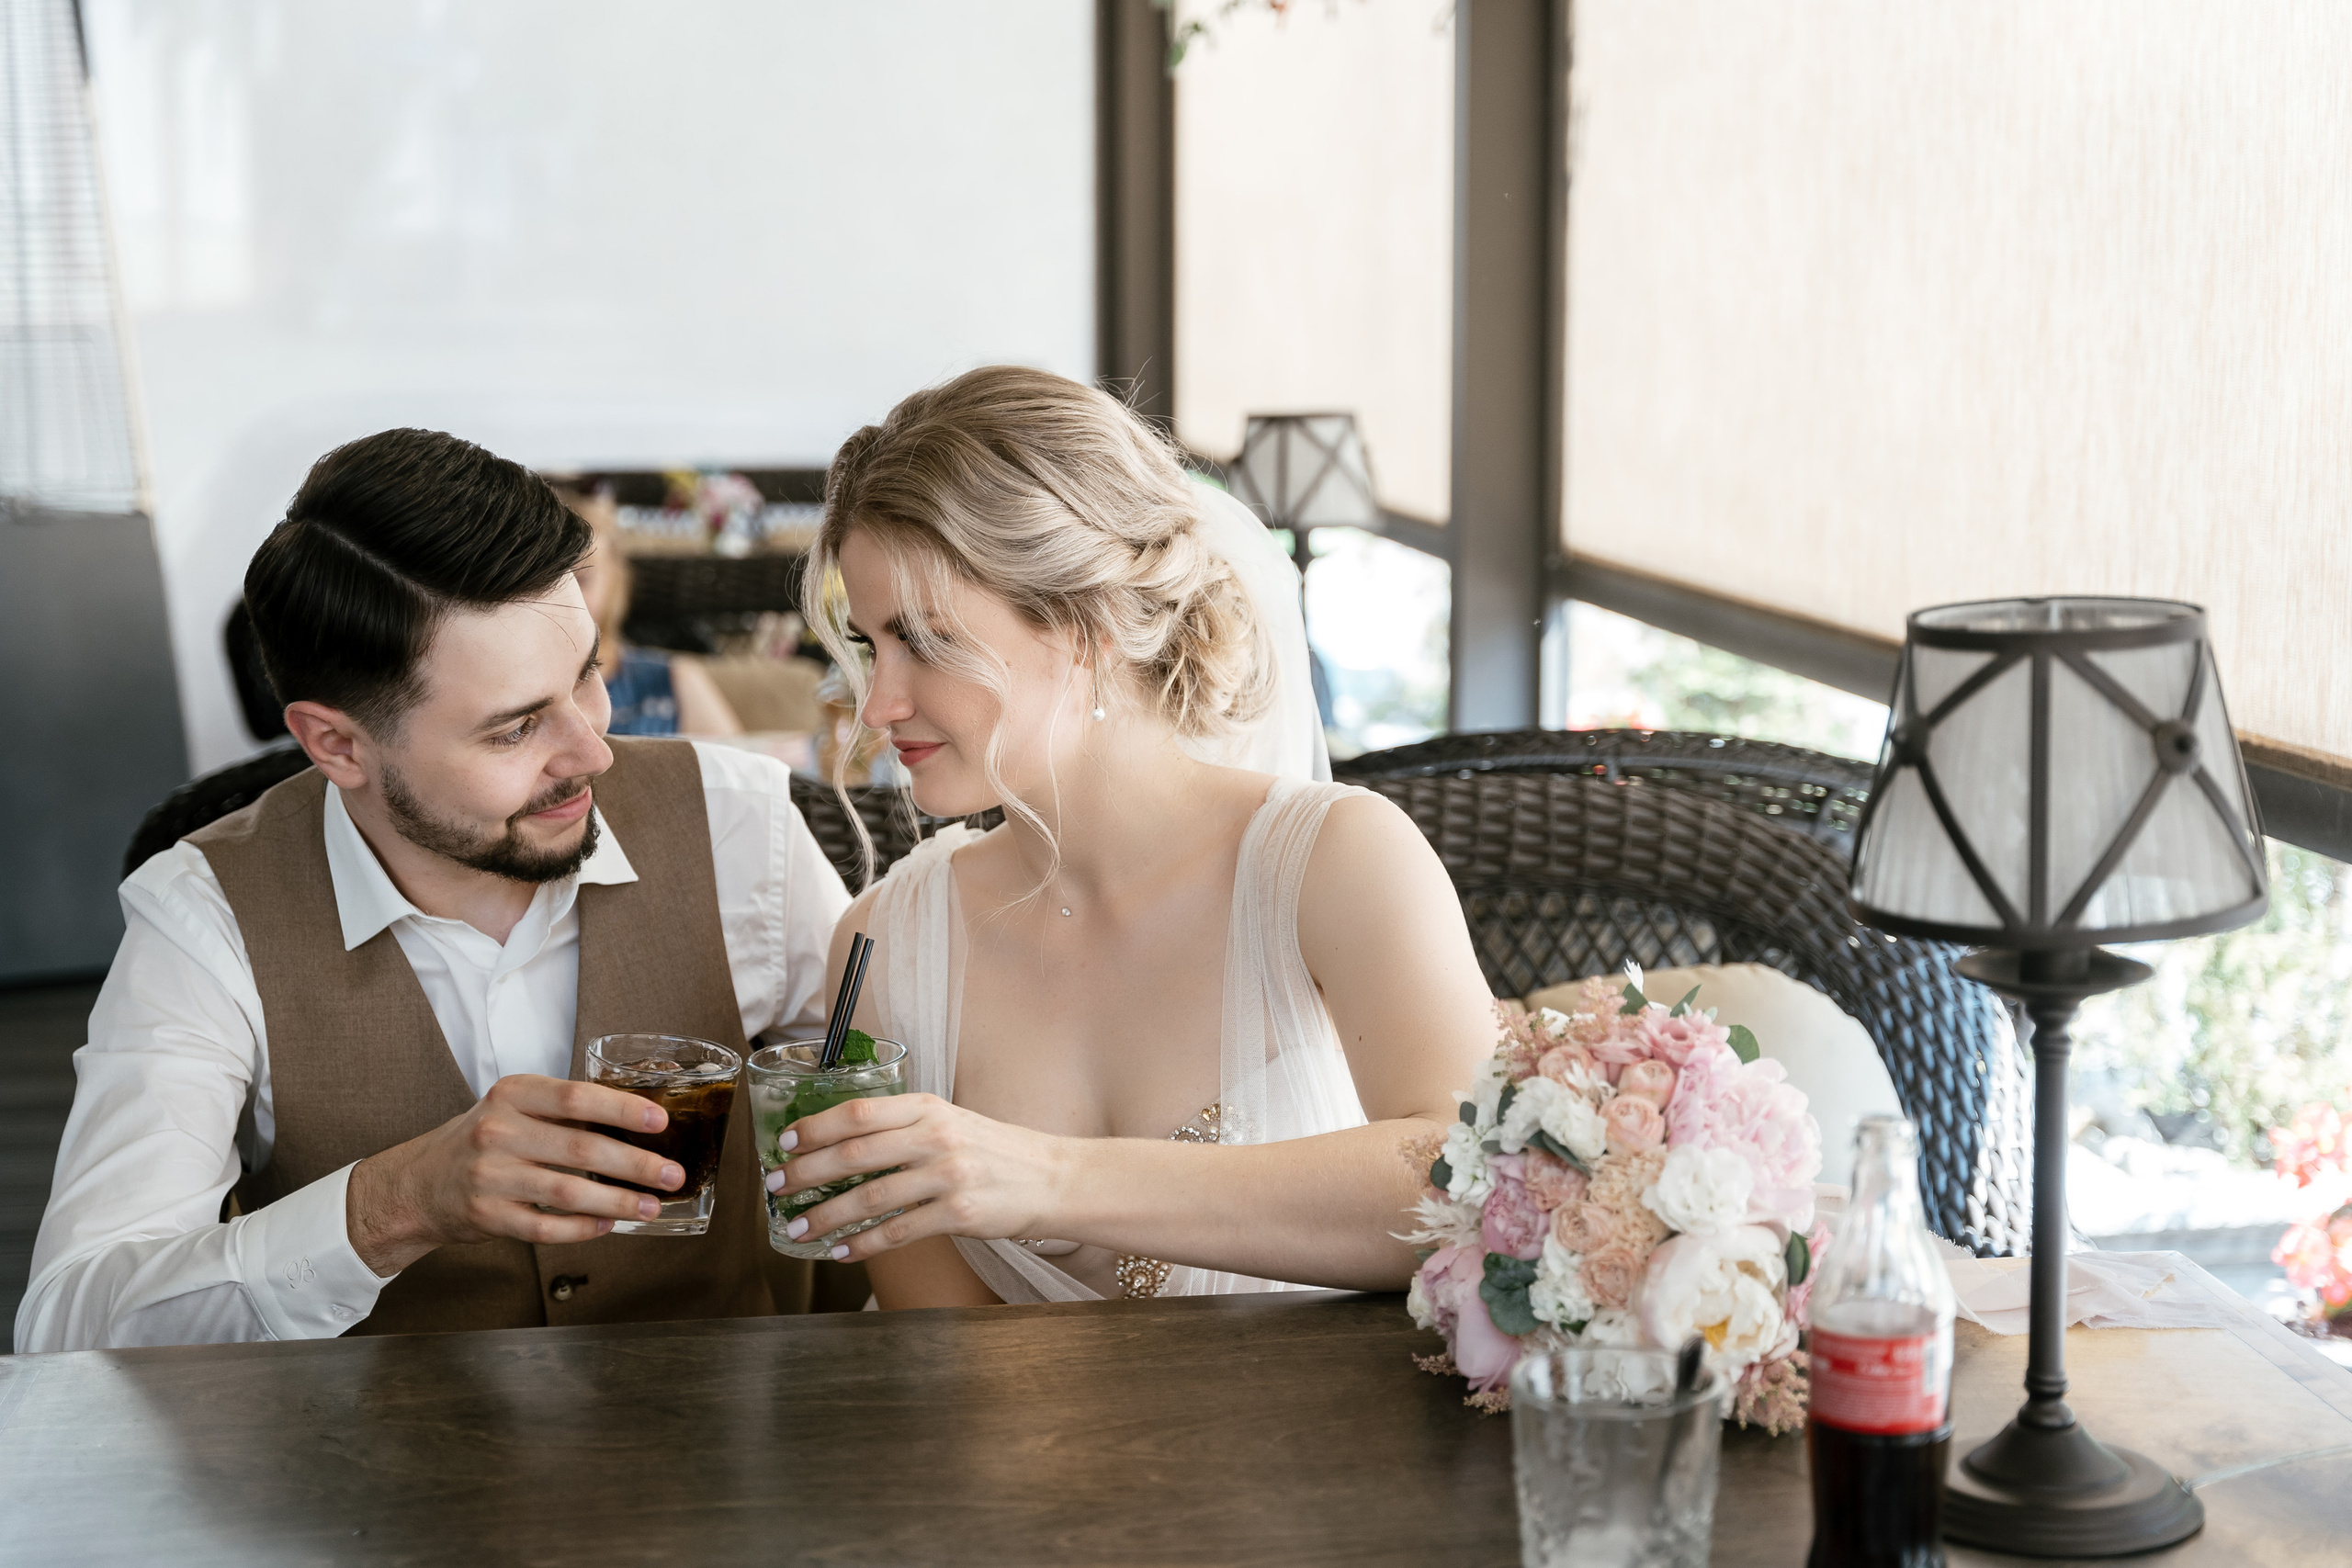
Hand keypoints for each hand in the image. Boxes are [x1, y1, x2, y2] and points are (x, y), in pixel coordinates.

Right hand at [345, 1073, 682, 1276]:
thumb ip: (563, 1111)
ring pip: (568, 1192)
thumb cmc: (480, 1141)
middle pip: (581, 1148)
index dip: (623, 1109)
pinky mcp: (487, 1216)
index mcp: (512, 1095)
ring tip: (651, 1206)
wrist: (418, 1183)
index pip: (576, 1097)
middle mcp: (498, 1132)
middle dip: (636, 1164)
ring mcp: (490, 1177)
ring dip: (618, 1201)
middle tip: (672, 1174)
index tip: (660, 1121)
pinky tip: (608, 1225)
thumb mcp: (513, 1108)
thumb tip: (638, 1121)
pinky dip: (582, 1228)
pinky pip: (546, 1227)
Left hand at [768, 1093, 1073, 1260]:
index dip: (815, 1127)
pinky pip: (899, 1232)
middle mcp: (936, 1136)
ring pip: (871, 1196)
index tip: (785, 1143)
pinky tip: (841, 1251)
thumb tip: (840, 1143)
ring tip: (797, 1228)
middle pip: (856, 1152)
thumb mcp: (951, 1121)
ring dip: (826, 1215)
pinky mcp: (960, 1214)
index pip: (859, 1112)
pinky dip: (864, 1243)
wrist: (1053, 1178)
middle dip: (807, 1172)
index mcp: (929, 1107)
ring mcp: (949, 1175)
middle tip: (776, 1187)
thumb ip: (904, 1126)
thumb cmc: (995, 1151)